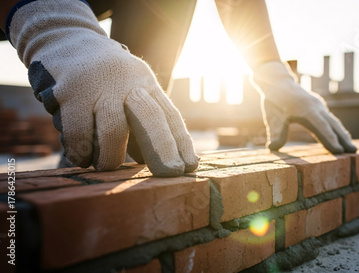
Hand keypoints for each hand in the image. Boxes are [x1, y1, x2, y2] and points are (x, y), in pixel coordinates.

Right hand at [8, 0, 197, 175]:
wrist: (66, 41)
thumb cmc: (104, 79)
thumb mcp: (129, 94)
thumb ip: (138, 124)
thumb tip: (145, 160)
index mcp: (146, 84)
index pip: (169, 116)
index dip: (181, 143)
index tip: (190, 167)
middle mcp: (127, 83)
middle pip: (150, 118)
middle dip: (163, 149)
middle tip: (171, 173)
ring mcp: (99, 86)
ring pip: (114, 130)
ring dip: (112, 157)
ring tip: (107, 166)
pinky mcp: (70, 91)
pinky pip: (78, 132)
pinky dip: (81, 152)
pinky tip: (81, 159)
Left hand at [251, 62, 356, 153]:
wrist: (277, 80)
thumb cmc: (274, 99)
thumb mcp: (272, 116)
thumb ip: (275, 132)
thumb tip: (272, 147)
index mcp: (305, 110)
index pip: (321, 127)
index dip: (330, 139)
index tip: (339, 151)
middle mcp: (315, 107)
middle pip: (332, 124)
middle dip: (343, 139)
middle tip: (353, 152)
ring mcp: (318, 106)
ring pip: (333, 121)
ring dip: (342, 134)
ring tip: (352, 148)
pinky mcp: (318, 106)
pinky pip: (330, 119)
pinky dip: (336, 128)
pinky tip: (341, 136)